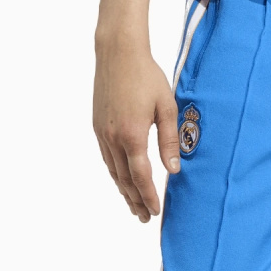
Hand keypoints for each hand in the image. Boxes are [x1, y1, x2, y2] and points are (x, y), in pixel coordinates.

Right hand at [93, 37, 180, 221]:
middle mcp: (113, 138)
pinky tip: (122, 181)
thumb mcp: (166, 107)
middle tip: (146, 217)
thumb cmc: (147, 77)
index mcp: (132, 135)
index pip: (141, 176)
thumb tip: (174, 169)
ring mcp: (102, 133)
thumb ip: (170, 140)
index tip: (156, 211)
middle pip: (124, 180)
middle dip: (136, 201)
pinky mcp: (97, 127)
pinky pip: (106, 158)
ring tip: (134, 206)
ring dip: (124, 191)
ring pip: (113, 171)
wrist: (117, 53)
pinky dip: (115, 174)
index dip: (148, 196)